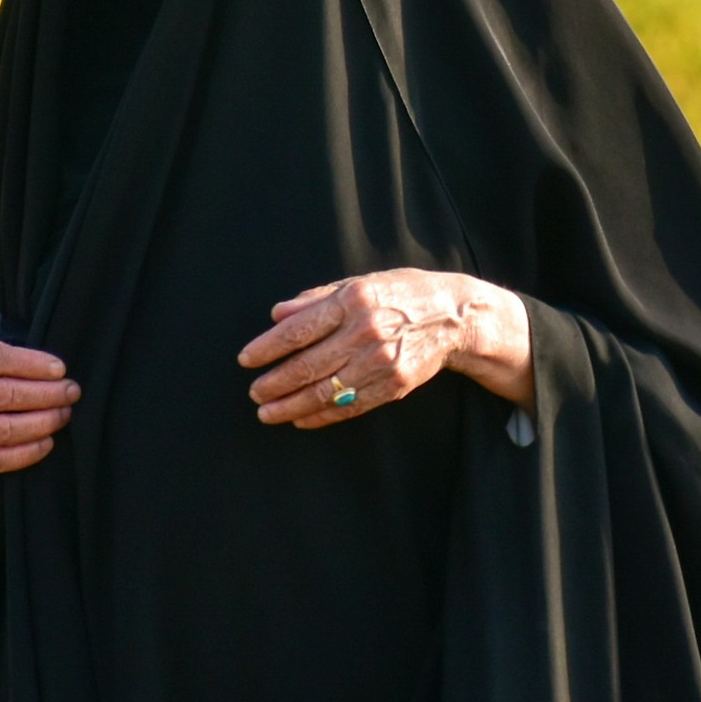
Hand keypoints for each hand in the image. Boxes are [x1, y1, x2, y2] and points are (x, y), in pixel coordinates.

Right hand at [0, 339, 77, 472]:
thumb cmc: (2, 372)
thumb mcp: (7, 354)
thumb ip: (27, 360)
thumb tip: (59, 373)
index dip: (31, 365)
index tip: (60, 370)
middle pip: (3, 396)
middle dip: (46, 395)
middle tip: (71, 392)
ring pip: (3, 429)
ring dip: (41, 423)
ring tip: (64, 414)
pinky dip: (27, 452)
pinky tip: (48, 441)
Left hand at [238, 270, 532, 429]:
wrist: (453, 316)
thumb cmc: (400, 293)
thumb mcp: (358, 282)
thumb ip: (316, 299)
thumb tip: (277, 314)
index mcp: (352, 301)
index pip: (299, 329)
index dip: (268, 348)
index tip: (247, 360)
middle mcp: (365, 332)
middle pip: (307, 365)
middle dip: (274, 383)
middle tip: (254, 392)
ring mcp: (380, 362)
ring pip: (325, 391)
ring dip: (291, 406)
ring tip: (267, 413)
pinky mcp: (393, 385)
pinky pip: (350, 406)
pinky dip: (322, 416)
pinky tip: (301, 419)